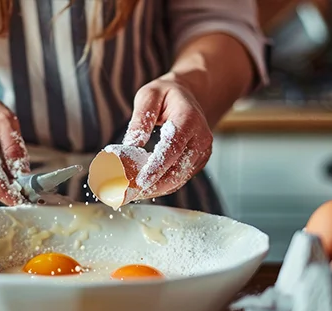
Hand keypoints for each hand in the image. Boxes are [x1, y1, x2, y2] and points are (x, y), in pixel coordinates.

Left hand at [122, 73, 211, 198]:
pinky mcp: (198, 161)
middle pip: (178, 168)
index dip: (157, 166)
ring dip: (156, 189)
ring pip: (179, 179)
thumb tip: (129, 146)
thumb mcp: (148, 96)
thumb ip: (140, 120)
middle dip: (154, 184)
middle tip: (129, 193)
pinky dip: (162, 186)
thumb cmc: (166, 95)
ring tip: (132, 194)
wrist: (189, 96)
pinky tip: (144, 189)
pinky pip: (180, 179)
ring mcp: (202, 152)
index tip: (141, 180)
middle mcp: (201, 137)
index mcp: (189, 118)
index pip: (173, 147)